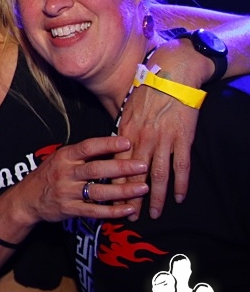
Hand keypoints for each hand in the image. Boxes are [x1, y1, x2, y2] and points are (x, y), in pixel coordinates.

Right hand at [16, 136, 147, 223]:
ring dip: (123, 190)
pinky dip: (113, 211)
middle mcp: (65, 173)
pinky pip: (95, 211)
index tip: (127, 142)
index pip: (87, 147)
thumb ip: (82, 154)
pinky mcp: (70, 210)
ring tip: (142, 187)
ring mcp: (67, 192)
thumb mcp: (60, 158)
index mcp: (64, 156)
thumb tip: (112, 144)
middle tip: (142, 165)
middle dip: (122, 167)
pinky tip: (128, 209)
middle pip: (96, 169)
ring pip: (99, 191)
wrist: (27, 199)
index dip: (107, 144)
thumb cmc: (49, 175)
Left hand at [117, 38, 207, 218]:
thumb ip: (121, 128)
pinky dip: (181, 184)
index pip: (116, 165)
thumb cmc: (148, 89)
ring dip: (155, 197)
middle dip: (130, 197)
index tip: (108, 199)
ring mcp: (163, 141)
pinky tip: (179, 197)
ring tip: (153, 213)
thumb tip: (112, 143)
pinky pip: (181, 167)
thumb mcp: (127, 108)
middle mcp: (142, 140)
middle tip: (128, 216)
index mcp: (126, 133)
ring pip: (157, 176)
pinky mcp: (183, 139)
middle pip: (134, 176)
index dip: (113, 184)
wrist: (172, 75)